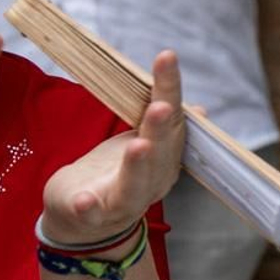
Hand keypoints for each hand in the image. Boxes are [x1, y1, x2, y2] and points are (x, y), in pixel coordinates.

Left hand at [41, 50, 184, 244]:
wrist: (82, 222)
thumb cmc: (112, 176)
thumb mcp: (140, 146)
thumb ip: (163, 126)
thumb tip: (197, 107)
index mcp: (163, 160)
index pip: (171, 121)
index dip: (169, 89)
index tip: (167, 56)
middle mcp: (150, 182)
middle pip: (159, 153)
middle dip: (160, 129)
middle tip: (162, 105)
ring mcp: (121, 202)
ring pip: (133, 186)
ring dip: (137, 166)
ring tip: (139, 145)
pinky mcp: (91, 216)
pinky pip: (92, 214)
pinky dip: (89, 207)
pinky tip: (83, 200)